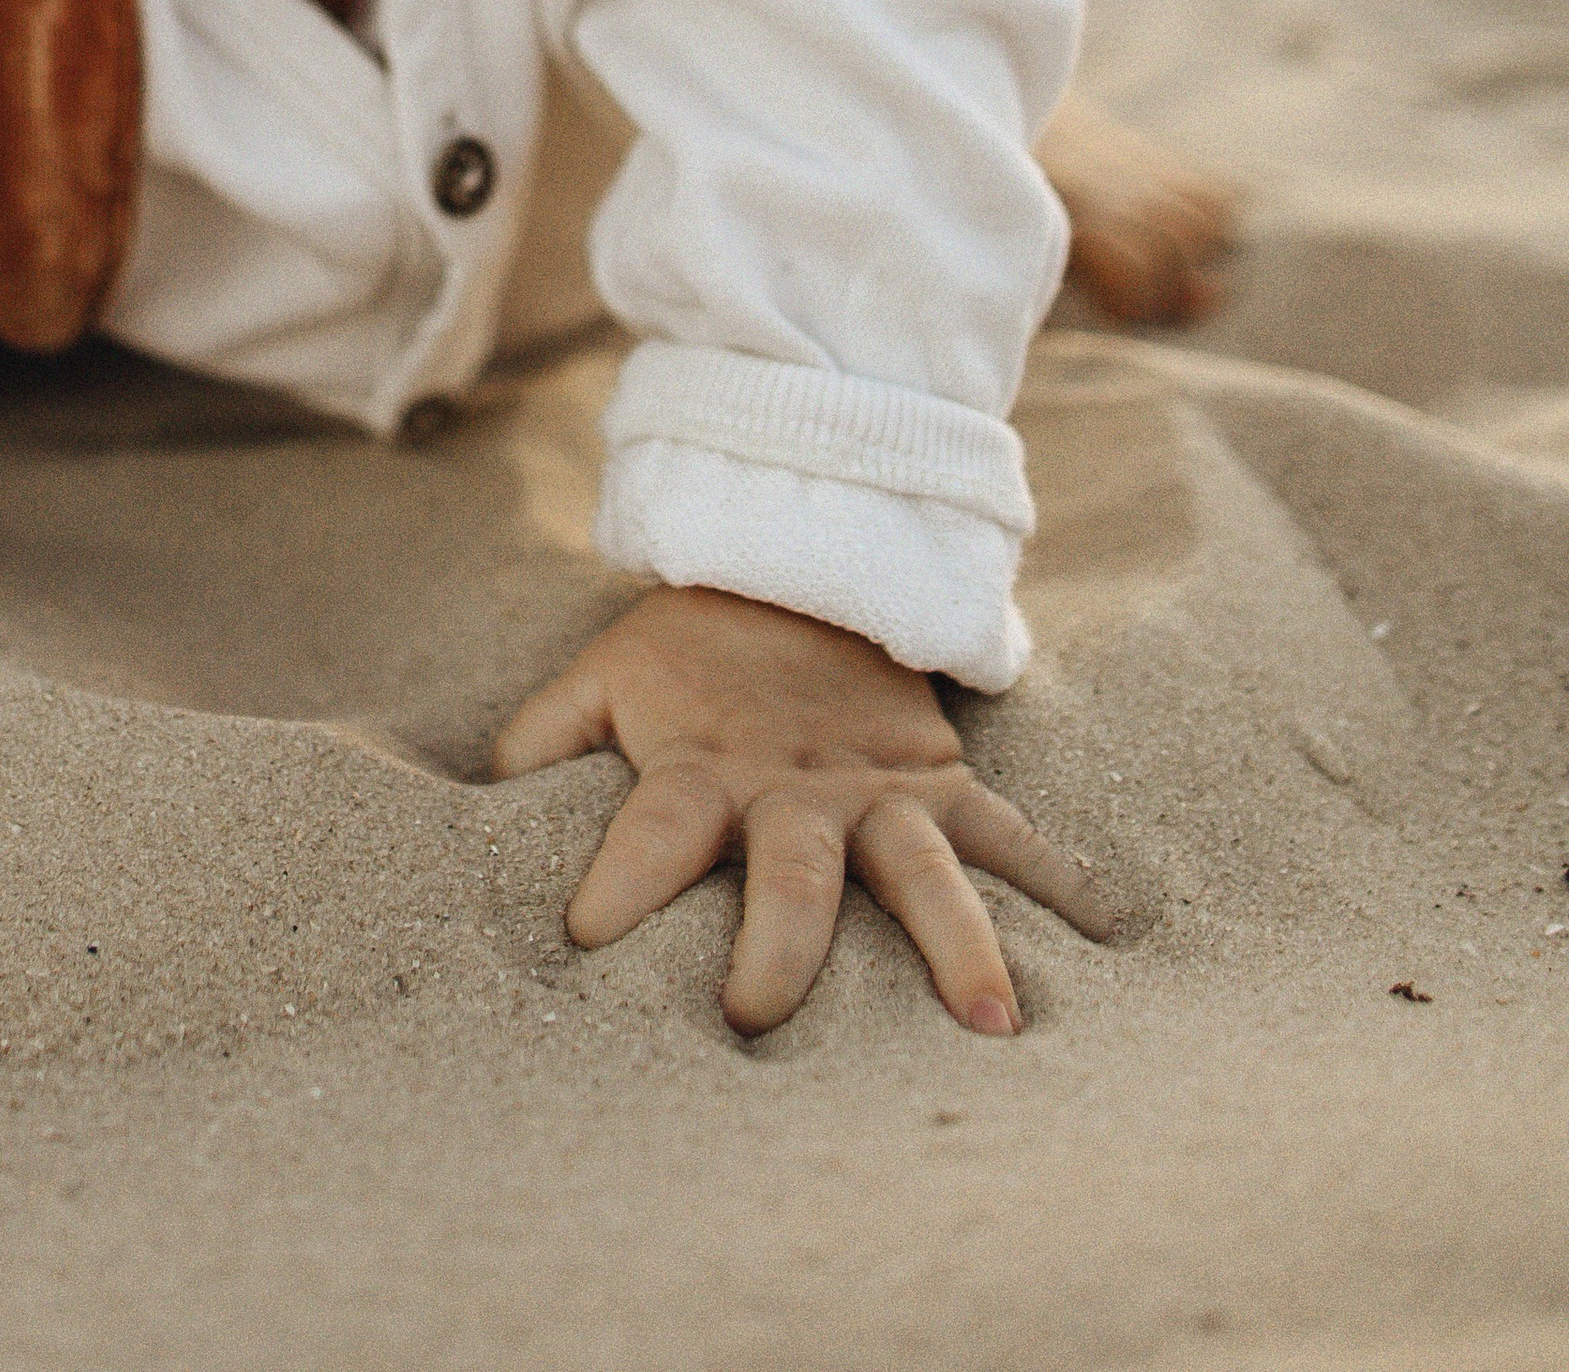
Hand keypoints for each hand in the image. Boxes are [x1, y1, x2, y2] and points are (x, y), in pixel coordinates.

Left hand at [496, 585, 1109, 1036]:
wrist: (799, 554)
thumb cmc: (689, 650)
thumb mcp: (603, 677)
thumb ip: (541, 741)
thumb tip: (466, 809)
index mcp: (700, 765)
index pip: (646, 830)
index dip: (614, 879)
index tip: (582, 937)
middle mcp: (793, 786)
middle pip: (789, 872)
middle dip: (776, 946)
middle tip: (756, 1020)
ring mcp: (880, 785)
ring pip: (921, 867)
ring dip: (956, 942)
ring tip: (991, 1025)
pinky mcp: (941, 777)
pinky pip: (1010, 835)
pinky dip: (1061, 883)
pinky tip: (1112, 941)